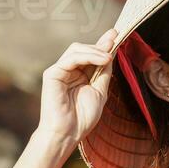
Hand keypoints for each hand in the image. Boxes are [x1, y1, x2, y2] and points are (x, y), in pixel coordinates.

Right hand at [37, 28, 117, 146]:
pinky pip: (70, 59)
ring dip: (95, 50)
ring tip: (109, 57)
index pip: (91, 55)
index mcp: (80, 76)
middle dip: (100, 44)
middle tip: (114, 39)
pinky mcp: (52, 74)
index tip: (116, 34)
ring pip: (77, 49)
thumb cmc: (83, 117)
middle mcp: (69, 71)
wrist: (68, 133)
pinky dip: (87, 56)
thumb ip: (103, 74)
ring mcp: (60, 71)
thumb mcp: (100, 92)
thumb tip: (110, 54)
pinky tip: (101, 60)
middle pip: (83, 48)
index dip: (103, 44)